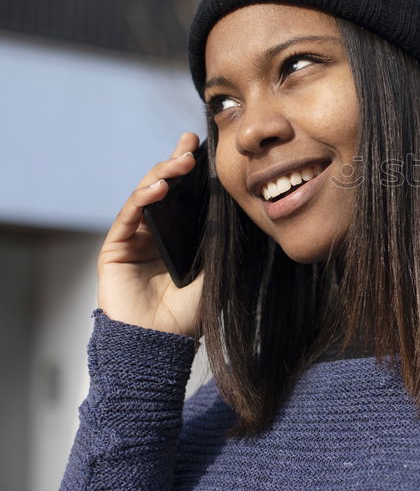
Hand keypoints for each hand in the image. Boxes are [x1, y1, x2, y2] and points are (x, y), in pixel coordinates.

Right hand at [96, 132, 204, 338]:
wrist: (159, 346)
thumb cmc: (187, 316)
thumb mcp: (213, 272)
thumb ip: (217, 241)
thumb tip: (233, 206)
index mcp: (178, 238)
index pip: (185, 198)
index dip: (192, 173)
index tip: (205, 148)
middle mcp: (154, 235)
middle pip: (163, 191)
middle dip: (175, 164)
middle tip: (190, 144)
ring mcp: (133, 241)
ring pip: (144, 198)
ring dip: (161, 176)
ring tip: (180, 162)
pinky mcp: (114, 250)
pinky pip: (128, 217)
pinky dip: (142, 200)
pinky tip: (158, 188)